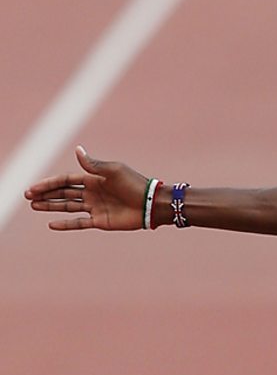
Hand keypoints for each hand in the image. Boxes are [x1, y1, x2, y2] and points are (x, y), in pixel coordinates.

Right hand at [25, 146, 150, 230]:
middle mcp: (92, 193)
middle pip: (64, 193)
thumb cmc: (134, 184)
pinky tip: (51, 224)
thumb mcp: (113, 171)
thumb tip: (77, 149)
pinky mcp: (101, 221)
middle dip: (46, 194)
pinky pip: (79, 223)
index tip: (33, 187)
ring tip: (34, 206)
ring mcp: (95, 207)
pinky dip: (66, 224)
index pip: (66, 180)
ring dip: (51, 206)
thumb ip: (93, 165)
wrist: (151, 204)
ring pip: (68, 207)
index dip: (49, 183)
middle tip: (27, 196)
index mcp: (94, 179)